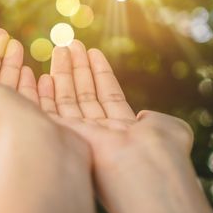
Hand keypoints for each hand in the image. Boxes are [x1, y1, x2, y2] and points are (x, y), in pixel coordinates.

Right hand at [36, 40, 191, 177]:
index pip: (109, 96)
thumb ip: (158, 118)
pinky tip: (42, 76)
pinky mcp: (64, 138)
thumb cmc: (161, 151)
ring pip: (68, 100)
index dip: (101, 73)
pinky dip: (44, 96)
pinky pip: (50, 113)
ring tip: (61, 48)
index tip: (93, 52)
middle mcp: (101, 133)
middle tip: (71, 44)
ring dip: (64, 74)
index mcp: (124, 130)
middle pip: (86, 95)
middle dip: (79, 69)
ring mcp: (81, 136)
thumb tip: (145, 115)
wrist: (142, 169)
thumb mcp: (170, 129)